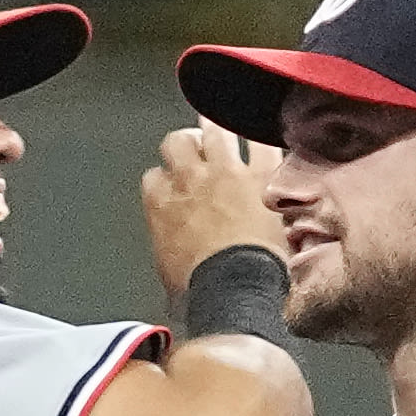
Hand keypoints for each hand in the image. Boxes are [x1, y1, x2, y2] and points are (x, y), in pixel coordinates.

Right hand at [144, 122, 279, 289]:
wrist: (232, 287)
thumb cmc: (199, 285)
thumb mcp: (167, 264)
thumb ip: (168, 238)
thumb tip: (176, 244)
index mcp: (160, 203)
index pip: (154, 176)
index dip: (165, 178)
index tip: (172, 184)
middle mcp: (187, 180)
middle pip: (178, 142)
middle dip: (186, 144)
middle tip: (195, 149)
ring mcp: (224, 172)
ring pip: (213, 131)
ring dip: (216, 130)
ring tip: (220, 129)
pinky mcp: (258, 174)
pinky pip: (259, 143)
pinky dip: (259, 139)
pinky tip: (261, 137)